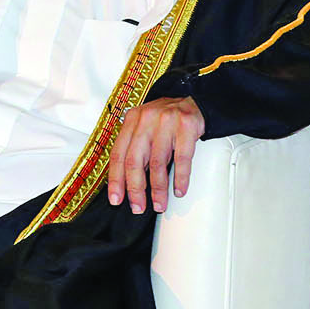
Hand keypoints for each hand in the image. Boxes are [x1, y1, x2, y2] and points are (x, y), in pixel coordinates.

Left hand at [106, 97, 204, 214]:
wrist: (194, 102)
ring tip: (159, 203)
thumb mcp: (144, 127)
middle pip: (135, 160)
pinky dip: (181, 178)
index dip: (116, 180)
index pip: (118, 154)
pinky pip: (182, 158)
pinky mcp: (187, 126)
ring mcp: (167, 121)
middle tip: (138, 206)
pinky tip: (179, 189)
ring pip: (158, 162)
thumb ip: (134, 148)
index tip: (116, 198)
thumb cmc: (166, 120)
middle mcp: (147, 119)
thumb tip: (125, 182)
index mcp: (132, 120)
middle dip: (135, 188)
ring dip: (158, 189)